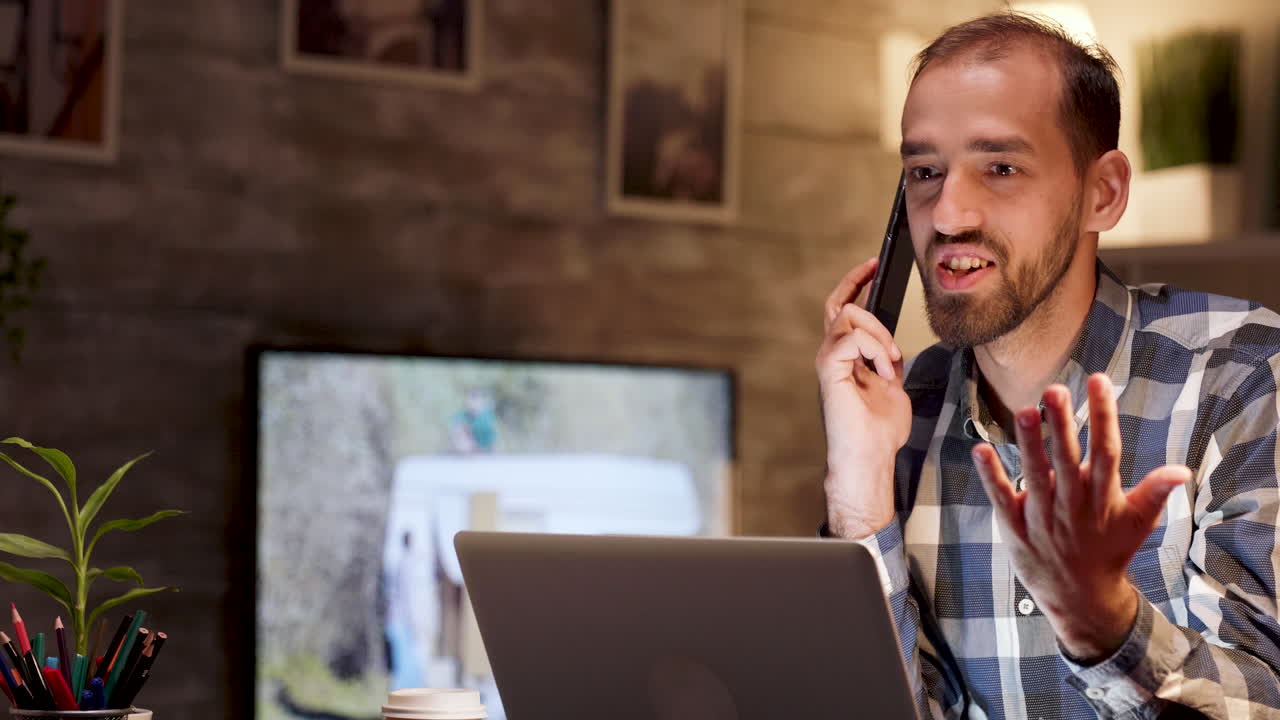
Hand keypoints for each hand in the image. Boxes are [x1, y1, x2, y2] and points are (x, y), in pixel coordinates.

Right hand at [817, 258, 911, 539]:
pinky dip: (875, 350)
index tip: (872, 264)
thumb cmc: (879, 430)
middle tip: (886, 315)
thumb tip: (892, 342)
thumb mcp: (893, 384)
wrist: (871, 456)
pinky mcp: (829, 370)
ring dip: (879, 336)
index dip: (855, 282)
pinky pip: (850, 338)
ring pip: (848, 317)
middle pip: (840, 305)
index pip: (843, 308)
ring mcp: (829, 362)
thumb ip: (887, 359)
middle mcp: (832, 355)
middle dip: (864, 296)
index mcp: (846, 357)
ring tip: (891, 363)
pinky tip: (885, 371)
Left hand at [972, 373, 1190, 662]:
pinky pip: (1002, 499)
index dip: (1104, 415)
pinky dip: (991, 476)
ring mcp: (1043, 518)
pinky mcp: (1016, 528)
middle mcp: (1074, 506)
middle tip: (1055, 390)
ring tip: (1026, 410)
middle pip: (1068, 460)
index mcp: (1104, 499)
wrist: (1081, 599)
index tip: (1098, 380)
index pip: (1106, 451)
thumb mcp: (1138, 524)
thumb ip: (1155, 493)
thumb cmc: (1110, 551)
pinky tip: (980, 450)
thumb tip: (1183, 470)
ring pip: (1035, 476)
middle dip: (1063, 426)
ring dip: (1030, 444)